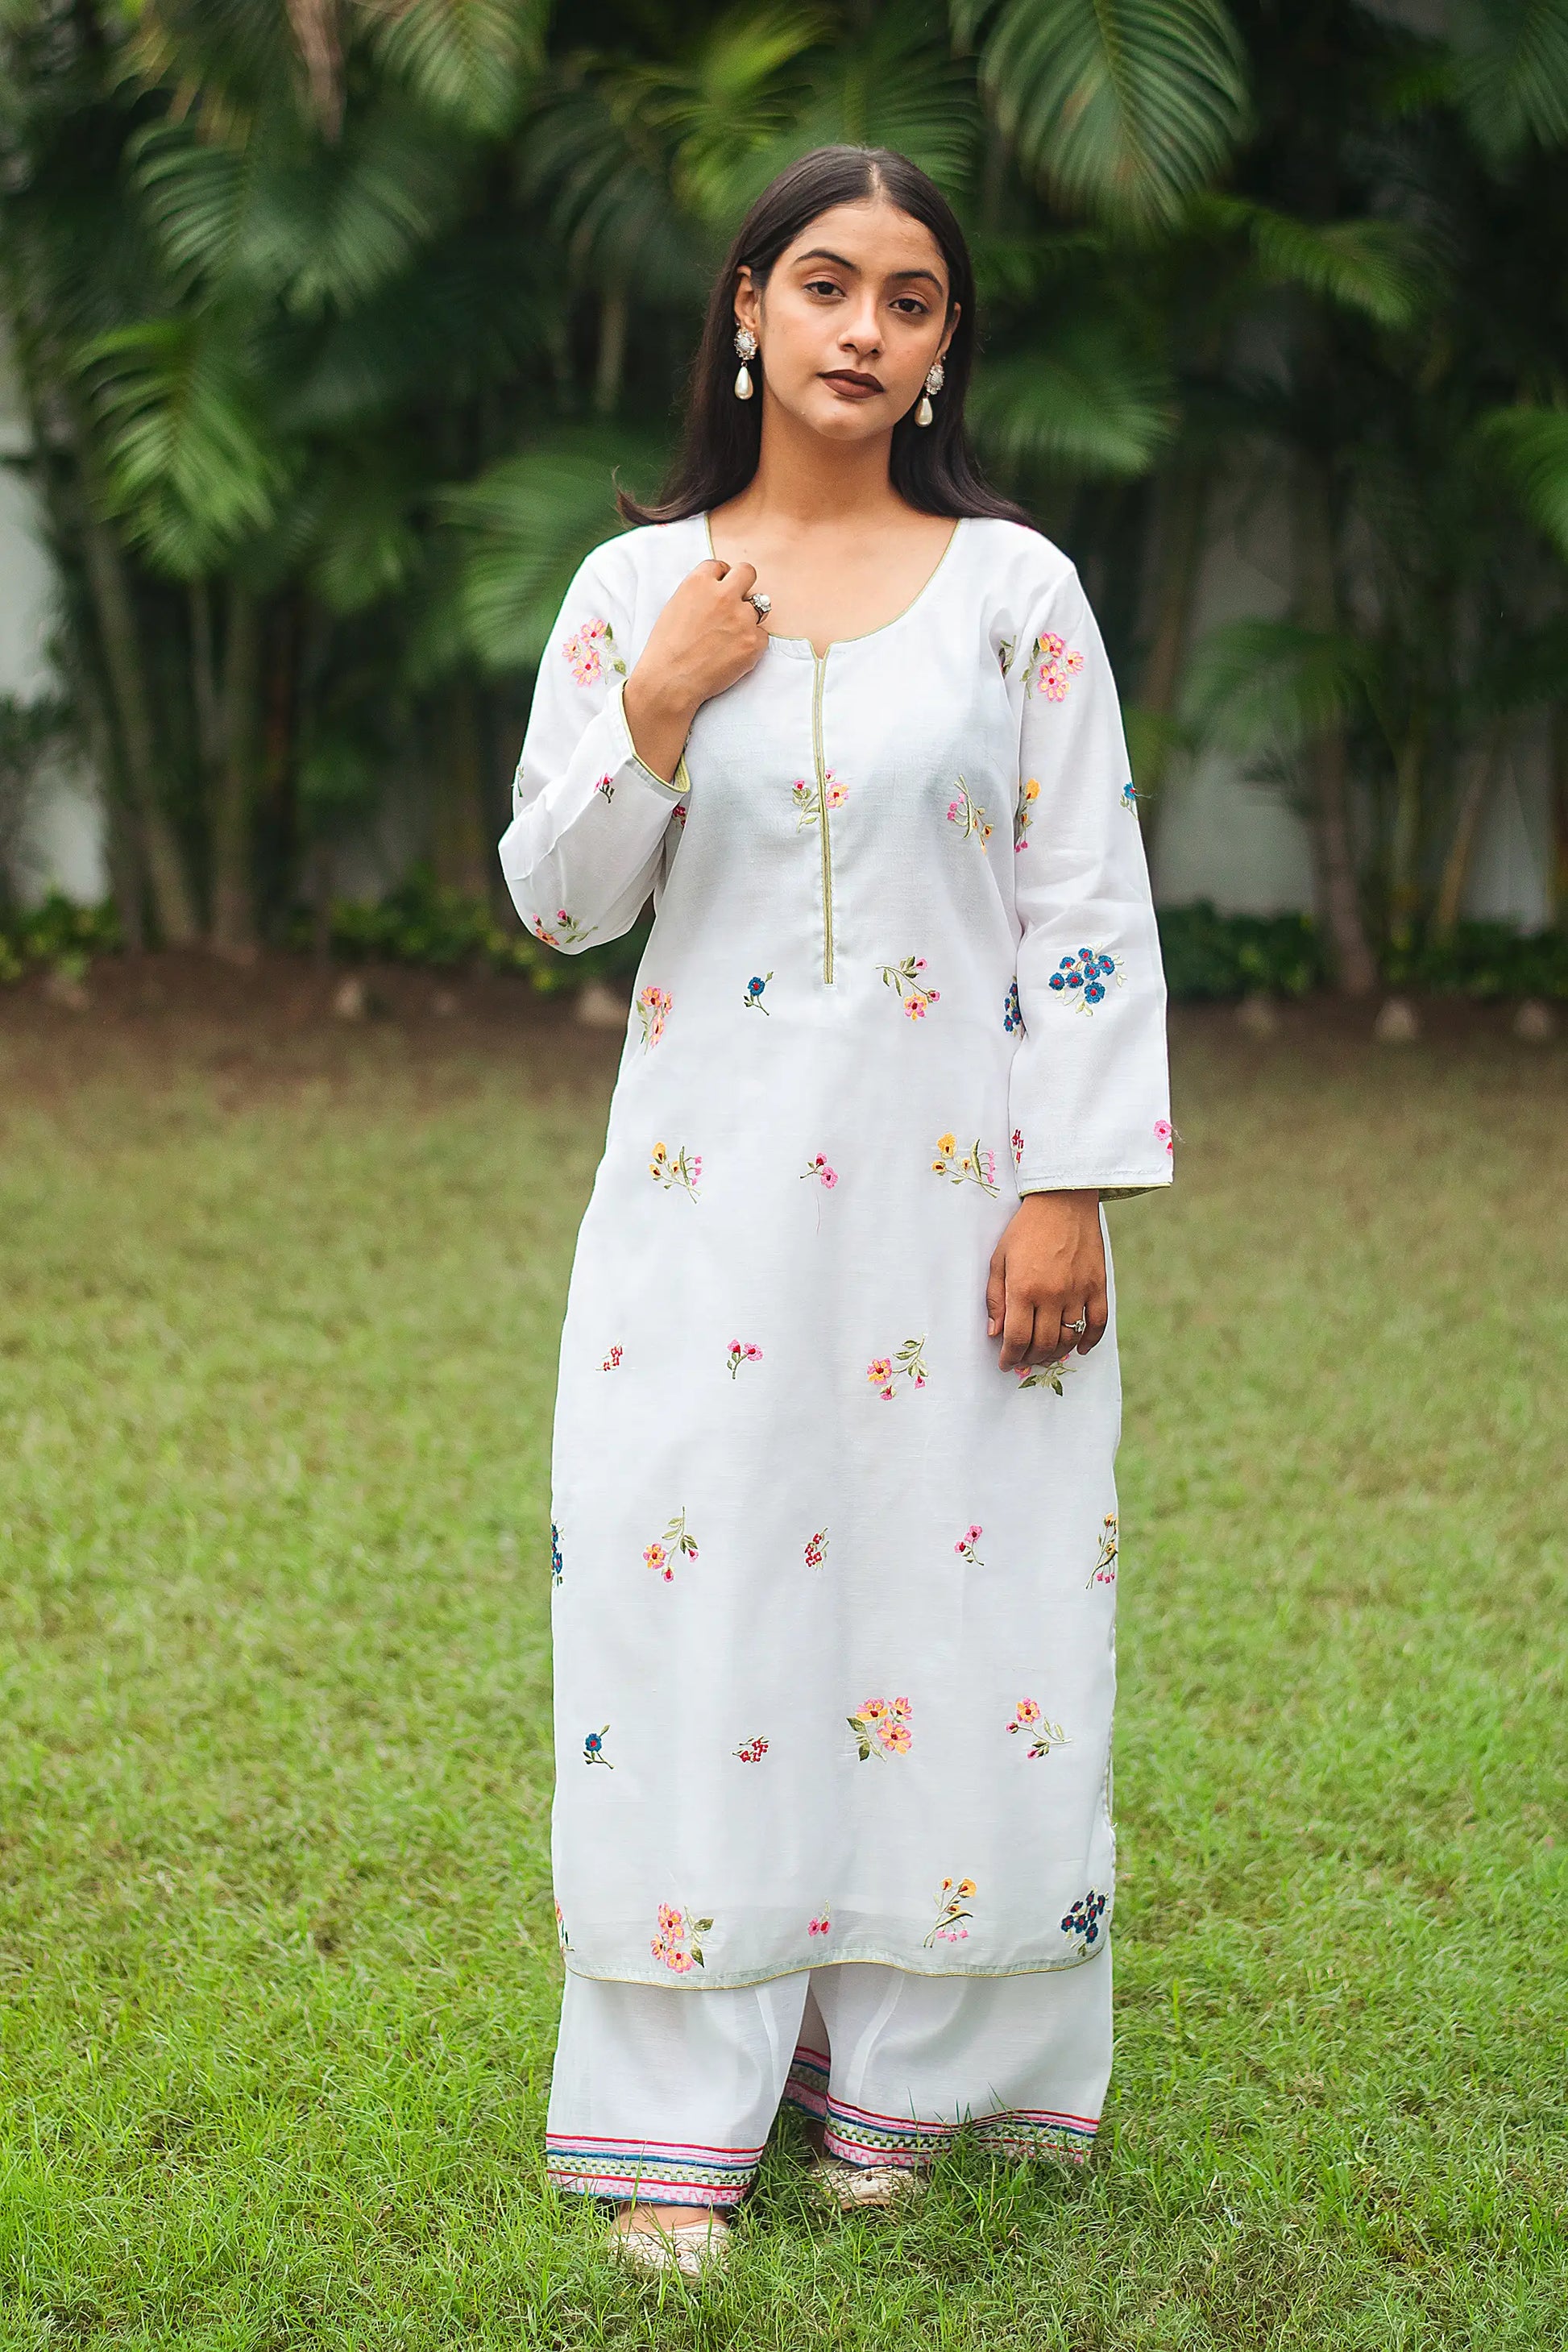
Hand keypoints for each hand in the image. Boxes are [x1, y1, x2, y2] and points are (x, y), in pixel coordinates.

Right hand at [622, 559, 769, 781]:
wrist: (670, 681)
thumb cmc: (666, 649)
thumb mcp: (675, 607)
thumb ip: (698, 594)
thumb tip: (717, 590)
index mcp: (699, 582)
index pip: (721, 566)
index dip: (721, 579)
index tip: (720, 592)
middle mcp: (723, 594)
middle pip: (748, 572)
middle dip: (744, 585)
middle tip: (737, 603)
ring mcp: (741, 617)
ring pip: (759, 606)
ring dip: (748, 618)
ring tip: (730, 637)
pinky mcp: (754, 641)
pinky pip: (763, 636)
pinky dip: (752, 644)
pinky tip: (734, 655)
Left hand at [986, 1191, 1106, 1371]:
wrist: (1062, 1201)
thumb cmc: (1025, 1229)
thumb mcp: (999, 1259)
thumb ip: (995, 1298)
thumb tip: (995, 1333)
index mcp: (1024, 1289)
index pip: (1018, 1338)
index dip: (1010, 1356)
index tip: (1005, 1363)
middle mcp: (1052, 1294)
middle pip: (1044, 1343)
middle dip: (1031, 1357)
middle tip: (1023, 1359)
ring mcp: (1078, 1291)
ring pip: (1070, 1337)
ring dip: (1056, 1352)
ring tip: (1045, 1353)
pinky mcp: (1097, 1285)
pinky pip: (1097, 1322)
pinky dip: (1089, 1340)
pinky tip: (1080, 1348)